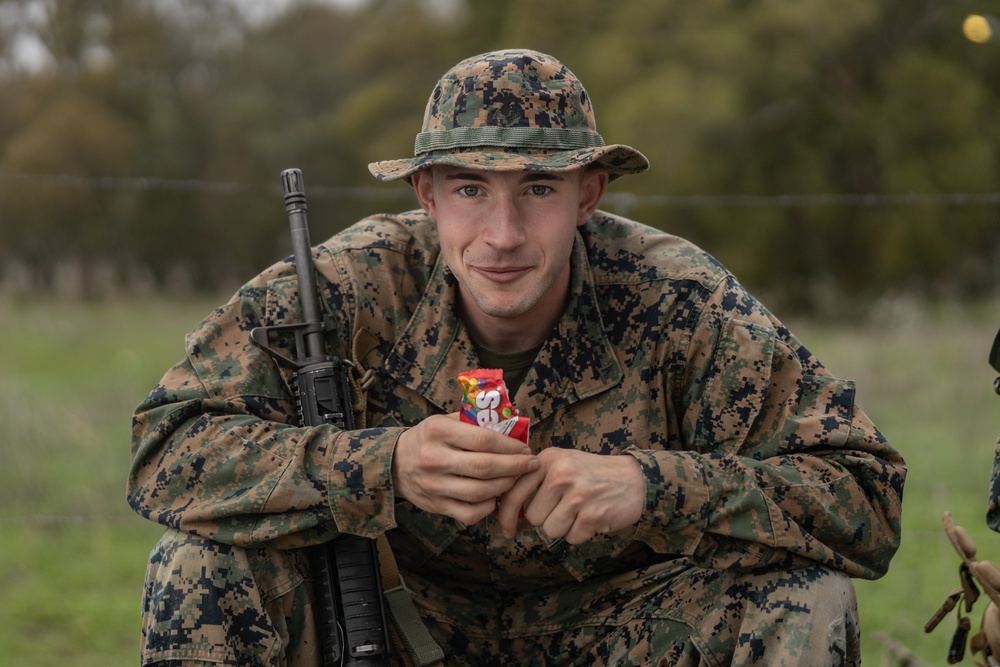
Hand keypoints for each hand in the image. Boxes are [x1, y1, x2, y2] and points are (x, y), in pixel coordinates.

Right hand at [392, 413, 537, 525]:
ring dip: (505, 487)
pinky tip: (495, 497)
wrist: (395, 463)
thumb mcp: (445, 421)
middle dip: (515, 467)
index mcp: (438, 432)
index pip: (483, 440)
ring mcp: (434, 485)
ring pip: (480, 492)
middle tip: (531, 464)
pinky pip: (469, 513)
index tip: (525, 448)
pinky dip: (488, 507)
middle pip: (485, 468)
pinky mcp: (435, 506)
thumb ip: (475, 422)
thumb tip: (514, 423)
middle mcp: (434, 459)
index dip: (510, 446)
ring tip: (517, 479)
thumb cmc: (429, 438)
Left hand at [496, 448, 644, 543]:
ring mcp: (577, 494)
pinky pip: (571, 538)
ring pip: (550, 530)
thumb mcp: (562, 463)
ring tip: (580, 511)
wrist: (635, 479)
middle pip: (533, 518)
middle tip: (566, 507)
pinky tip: (592, 517)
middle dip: (547, 519)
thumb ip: (536, 479)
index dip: (506, 515)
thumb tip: (506, 507)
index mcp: (548, 459)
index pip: (514, 492)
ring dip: (564, 527)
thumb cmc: (593, 474)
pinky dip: (580, 533)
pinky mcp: (592, 514)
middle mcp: (561, 474)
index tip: (506, 530)